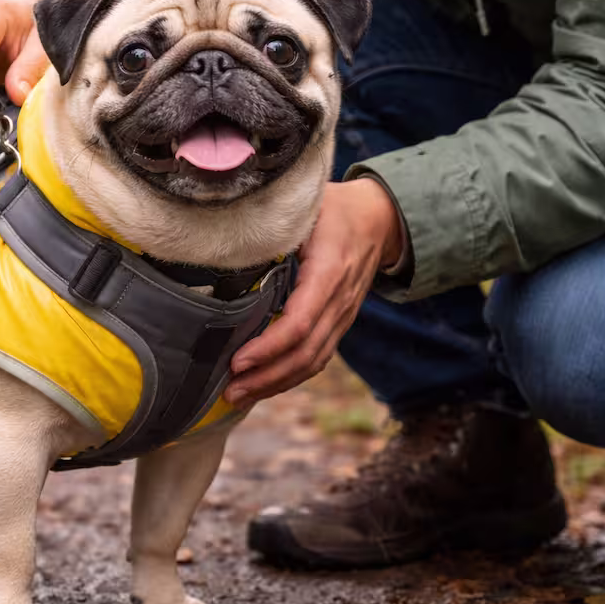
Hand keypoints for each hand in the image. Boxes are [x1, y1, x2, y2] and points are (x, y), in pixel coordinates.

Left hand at [224, 179, 403, 405]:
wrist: (379, 218)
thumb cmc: (334, 209)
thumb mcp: (307, 207)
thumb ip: (272, 223)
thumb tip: (225, 238)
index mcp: (328, 271)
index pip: (300, 322)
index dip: (268, 347)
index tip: (237, 361)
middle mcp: (339, 300)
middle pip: (306, 353)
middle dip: (266, 377)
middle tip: (229, 391)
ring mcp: (342, 316)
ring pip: (313, 361)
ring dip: (276, 384)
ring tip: (239, 396)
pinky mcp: (339, 323)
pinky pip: (317, 357)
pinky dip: (290, 376)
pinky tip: (263, 384)